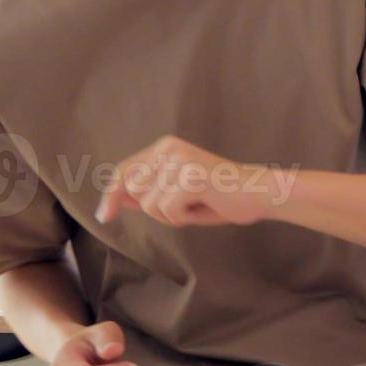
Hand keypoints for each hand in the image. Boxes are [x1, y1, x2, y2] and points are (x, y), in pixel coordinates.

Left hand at [96, 134, 268, 225]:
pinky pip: (167, 210)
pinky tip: (204, 206)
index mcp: (166, 147)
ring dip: (171, 215)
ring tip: (197, 204)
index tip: (105, 216)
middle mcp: (169, 148)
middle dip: (153, 208)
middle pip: (132, 191)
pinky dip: (183, 217)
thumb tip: (115, 201)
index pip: (124, 172)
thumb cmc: (221, 196)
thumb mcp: (177, 194)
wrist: (259, 193)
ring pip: (148, 204)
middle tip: (186, 205)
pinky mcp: (190, 177)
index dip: (111, 195)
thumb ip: (148, 192)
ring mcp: (179, 161)